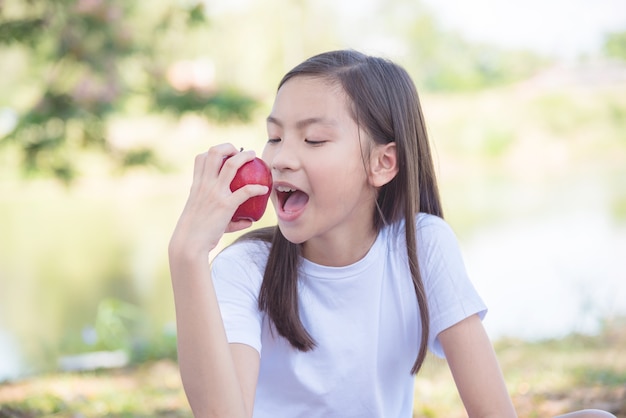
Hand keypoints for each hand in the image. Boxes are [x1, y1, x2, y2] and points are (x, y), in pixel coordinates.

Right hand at [169, 143, 269, 257]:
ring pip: (232, 165)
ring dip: (245, 156)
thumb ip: (226, 216)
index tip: (225, 155)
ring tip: (254, 156)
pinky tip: (264, 190)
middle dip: (229, 147)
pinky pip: (246, 191)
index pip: (201, 158)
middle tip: (241, 152)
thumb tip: (248, 221)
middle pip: (215, 152)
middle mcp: (205, 185)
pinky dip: (257, 188)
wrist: (189, 244)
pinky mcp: (226, 205)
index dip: (214, 152)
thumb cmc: (196, 234)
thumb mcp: (206, 219)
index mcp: (197, 185)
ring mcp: (215, 193)